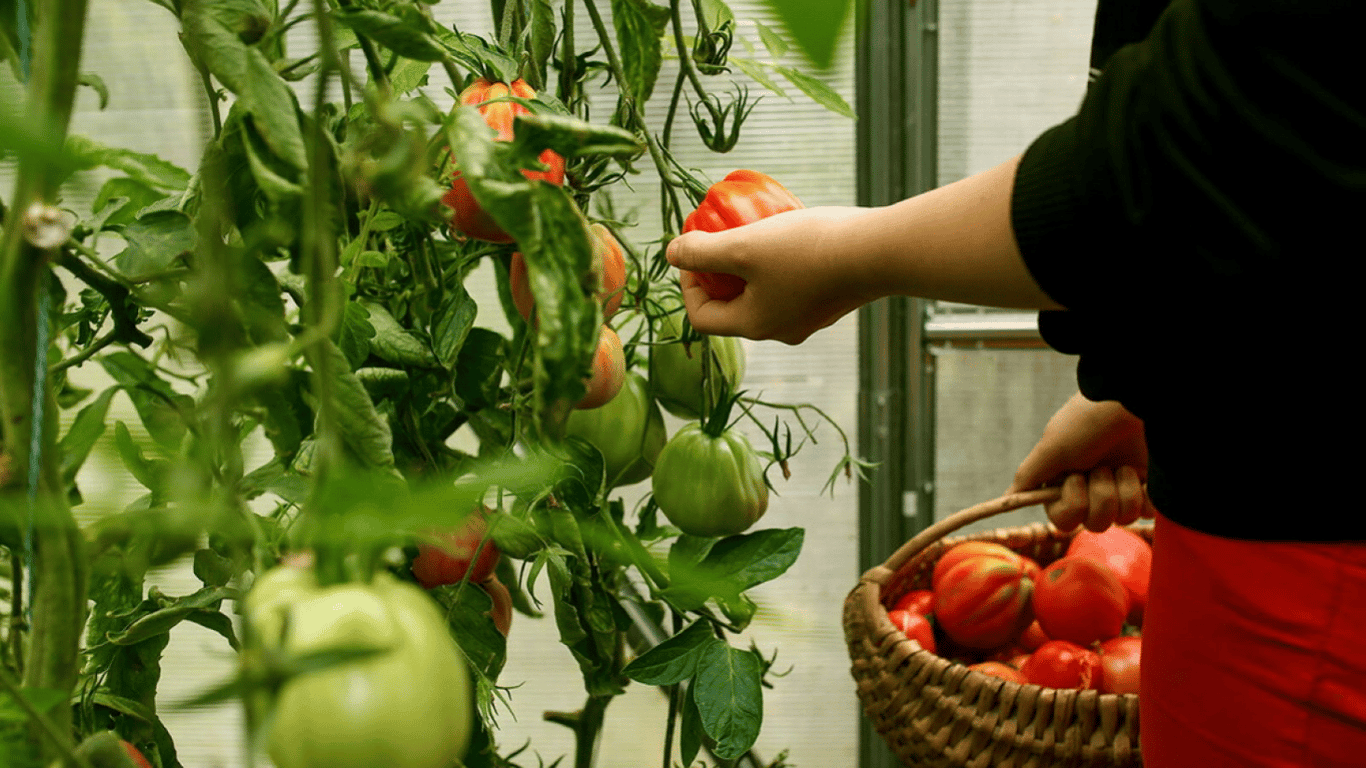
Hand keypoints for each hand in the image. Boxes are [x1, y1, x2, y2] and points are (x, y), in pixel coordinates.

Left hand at [665, 206, 882, 344]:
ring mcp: (810, 317)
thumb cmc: (807, 250)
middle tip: (719, 236)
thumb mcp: (743, 245)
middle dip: (719, 271)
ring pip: (765, 292)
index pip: (703, 318)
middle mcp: (781, 330)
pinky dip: (781, 261)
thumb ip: (701, 252)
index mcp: (755, 326)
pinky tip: (788, 230)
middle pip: (733, 305)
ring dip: (751, 263)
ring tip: (753, 228)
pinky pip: (794, 283)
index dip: (687, 285)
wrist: (880, 251)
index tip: (691, 251)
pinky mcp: (832, 299)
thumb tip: (671, 253)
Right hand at [1008, 392, 1155, 531]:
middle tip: (1102, 469)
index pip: (1064, 519)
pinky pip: (1146, 513)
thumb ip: (1029, 476)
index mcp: (1065, 481)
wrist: (1134, 402)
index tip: (1076, 478)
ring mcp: (1121, 488)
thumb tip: (1007, 497)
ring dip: (1123, 492)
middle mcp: (1091, 487)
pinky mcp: (1148, 487)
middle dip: (1100, 497)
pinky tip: (1143, 477)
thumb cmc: (1088, 421)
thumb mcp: (1052, 447)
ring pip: (1122, 519)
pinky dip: (1145, 496)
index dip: (1072, 505)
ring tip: (1124, 467)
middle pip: (1094, 523)